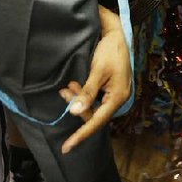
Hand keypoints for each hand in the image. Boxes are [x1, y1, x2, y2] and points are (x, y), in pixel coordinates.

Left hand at [58, 6, 131, 151]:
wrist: (117, 33)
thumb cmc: (110, 50)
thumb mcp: (98, 70)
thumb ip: (87, 92)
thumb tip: (74, 112)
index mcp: (117, 97)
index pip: (96, 122)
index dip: (80, 135)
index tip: (66, 148)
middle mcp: (117, 99)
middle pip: (93, 114)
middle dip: (76, 106)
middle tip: (64, 91)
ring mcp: (113, 94)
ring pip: (91, 106)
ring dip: (78, 99)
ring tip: (68, 86)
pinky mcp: (109, 88)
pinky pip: (93, 99)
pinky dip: (82, 94)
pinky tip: (74, 85)